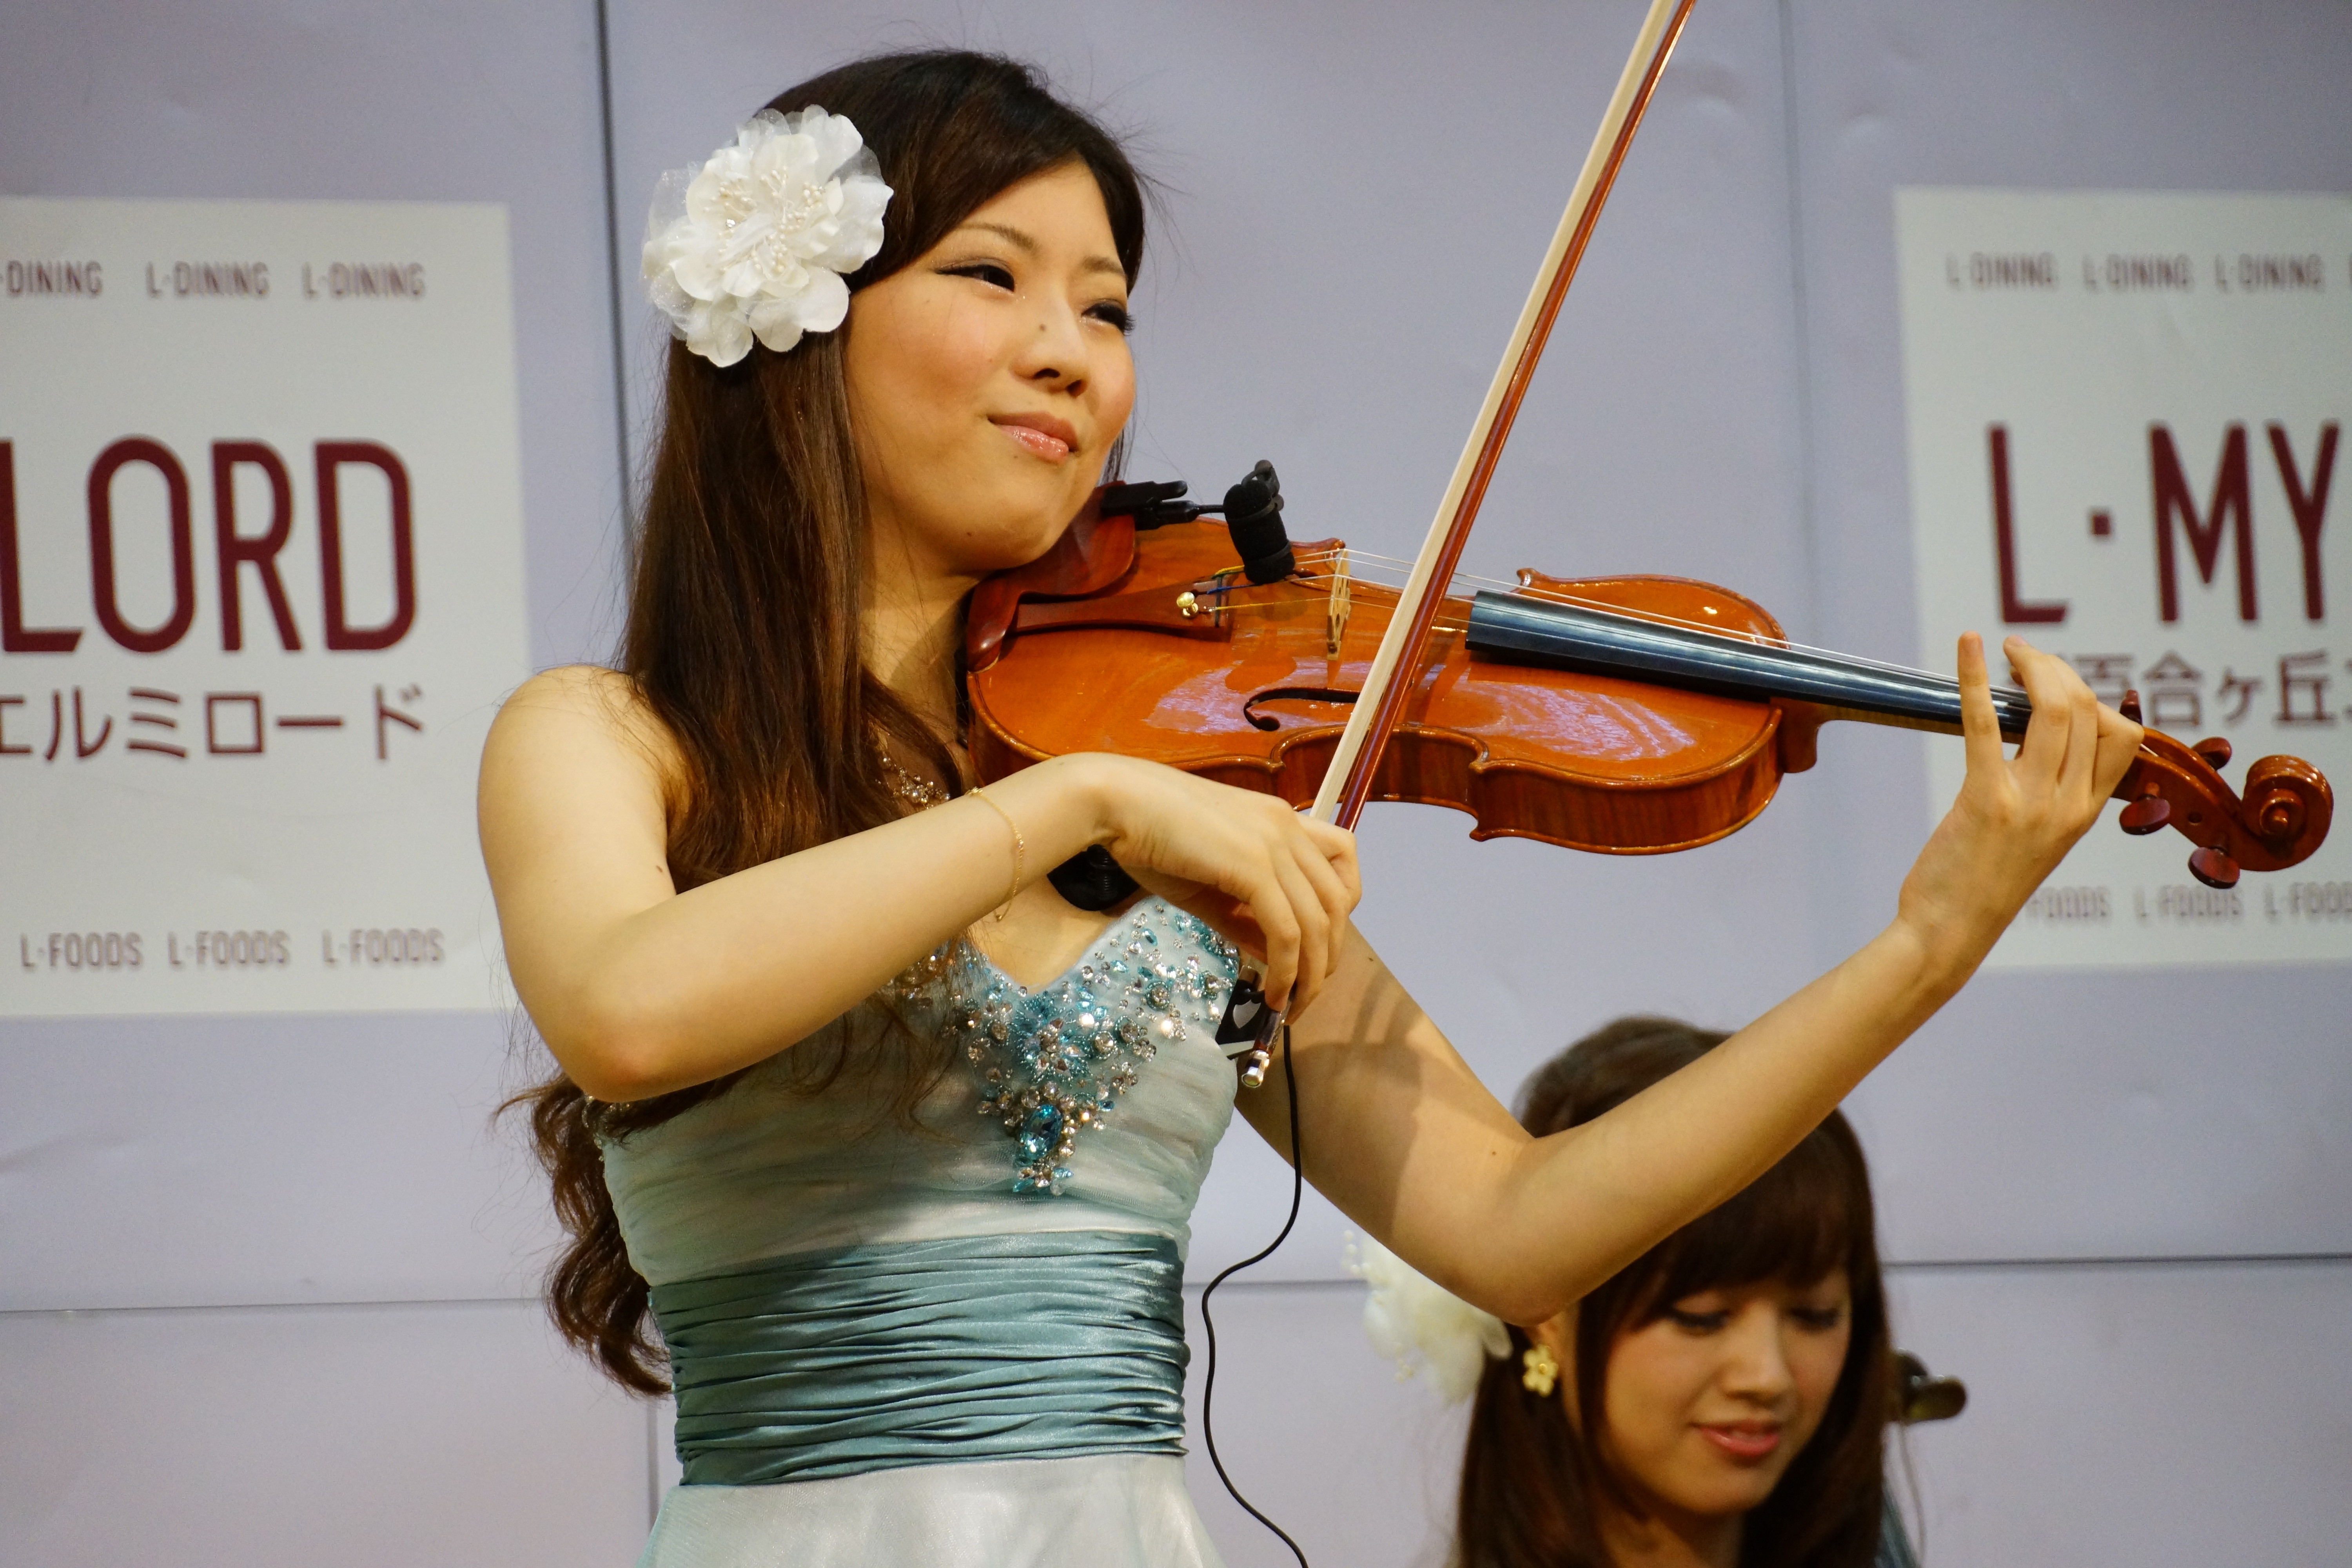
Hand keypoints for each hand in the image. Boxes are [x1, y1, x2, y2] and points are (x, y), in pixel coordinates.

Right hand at [1075, 754, 1359, 1013]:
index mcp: (1280, 820)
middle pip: (1339, 901)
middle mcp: (1287, 826)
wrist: (1113, 803)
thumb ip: (1245, 918)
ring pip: (1319, 922)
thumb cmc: (1149, 837)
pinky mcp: (1252, 866)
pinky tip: (1272, 993)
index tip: (1316, 945)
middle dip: (1329, 957)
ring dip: (1311, 974)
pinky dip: (1286, 970)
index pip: (1343, 861)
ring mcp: (1273, 844)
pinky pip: (1286, 931)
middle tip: (1306, 994)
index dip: (1341, 910)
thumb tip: (1276, 958)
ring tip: (1290, 1005)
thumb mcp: (1208, 883)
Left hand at [1895, 633, 2142, 975]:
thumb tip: (2042, 741)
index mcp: (2086, 813)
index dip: (2094, 697)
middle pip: (2087, 711)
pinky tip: (1969, 645)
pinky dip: (1974, 677)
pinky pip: (1986, 722)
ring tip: (2007, 652)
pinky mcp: (1984, 799)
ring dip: (2031, 668)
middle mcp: (2068, 806)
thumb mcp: (2038, 839)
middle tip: (2023, 659)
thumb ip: (2050, 794)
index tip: (2056, 685)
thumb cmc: (1984, 884)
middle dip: (2057, 672)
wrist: (1949, 932)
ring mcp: (2031, 803)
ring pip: (2053, 711)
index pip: (2122, 735)